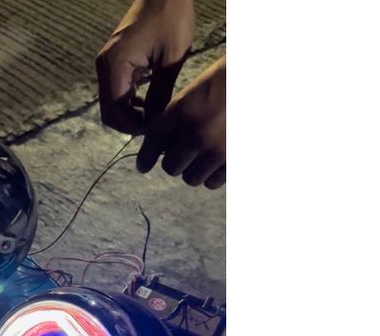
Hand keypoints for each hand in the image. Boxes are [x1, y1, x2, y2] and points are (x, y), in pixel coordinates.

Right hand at [96, 0, 194, 134]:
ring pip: (111, 104)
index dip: (133, 126)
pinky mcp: (113, 61)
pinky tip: (147, 102)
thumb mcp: (171, 60)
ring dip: (129, 114)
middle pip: (109, 112)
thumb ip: (161, 94)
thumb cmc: (171, 18)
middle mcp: (104, 67)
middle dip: (129, 124)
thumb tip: (157, 123)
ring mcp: (107, 64)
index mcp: (115, 66)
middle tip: (154, 126)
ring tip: (153, 115)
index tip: (154, 129)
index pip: (115, 111)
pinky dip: (128, 102)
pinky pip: (115, 91)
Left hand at [137, 55, 225, 188]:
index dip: (145, 158)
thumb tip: (163, 144)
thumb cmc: (231, 78)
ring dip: (193, 170)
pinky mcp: (234, 162)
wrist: (267, 78)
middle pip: (170, 167)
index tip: (143, 166)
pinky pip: (212, 183)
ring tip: (203, 159)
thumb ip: (178, 116)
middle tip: (183, 154)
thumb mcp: (197, 89)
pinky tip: (218, 164)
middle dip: (175, 161)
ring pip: (190, 178)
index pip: (153, 144)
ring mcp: (215, 151)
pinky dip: (212, 176)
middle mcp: (194, 134)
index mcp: (181, 111)